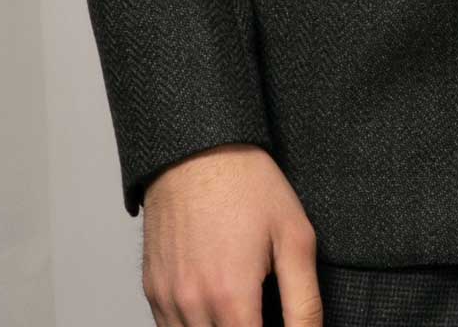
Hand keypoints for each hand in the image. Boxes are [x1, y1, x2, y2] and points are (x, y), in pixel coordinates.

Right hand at [141, 142, 321, 324]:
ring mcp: (168, 299)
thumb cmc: (247, 185)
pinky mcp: (153, 289)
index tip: (276, 324)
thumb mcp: (294, 237)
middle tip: (262, 312)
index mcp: (232, 298)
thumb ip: (305, 303)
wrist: (198, 148)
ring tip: (241, 308)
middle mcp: (193, 306)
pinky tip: (215, 307)